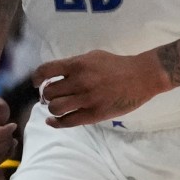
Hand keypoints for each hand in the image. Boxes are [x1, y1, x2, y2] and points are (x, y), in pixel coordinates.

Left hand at [36, 51, 167, 127]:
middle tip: (54, 96)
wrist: (142, 77)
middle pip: (49, 92)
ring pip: (55, 108)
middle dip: (48, 95)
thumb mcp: (93, 57)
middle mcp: (80, 82)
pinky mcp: (95, 114)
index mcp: (78, 65)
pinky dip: (56, 122)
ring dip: (53, 107)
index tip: (37, 83)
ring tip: (59, 106)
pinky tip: (53, 121)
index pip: (46, 71)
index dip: (37, 78)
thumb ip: (73, 65)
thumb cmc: (117, 65)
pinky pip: (68, 121)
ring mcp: (87, 99)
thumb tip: (54, 77)